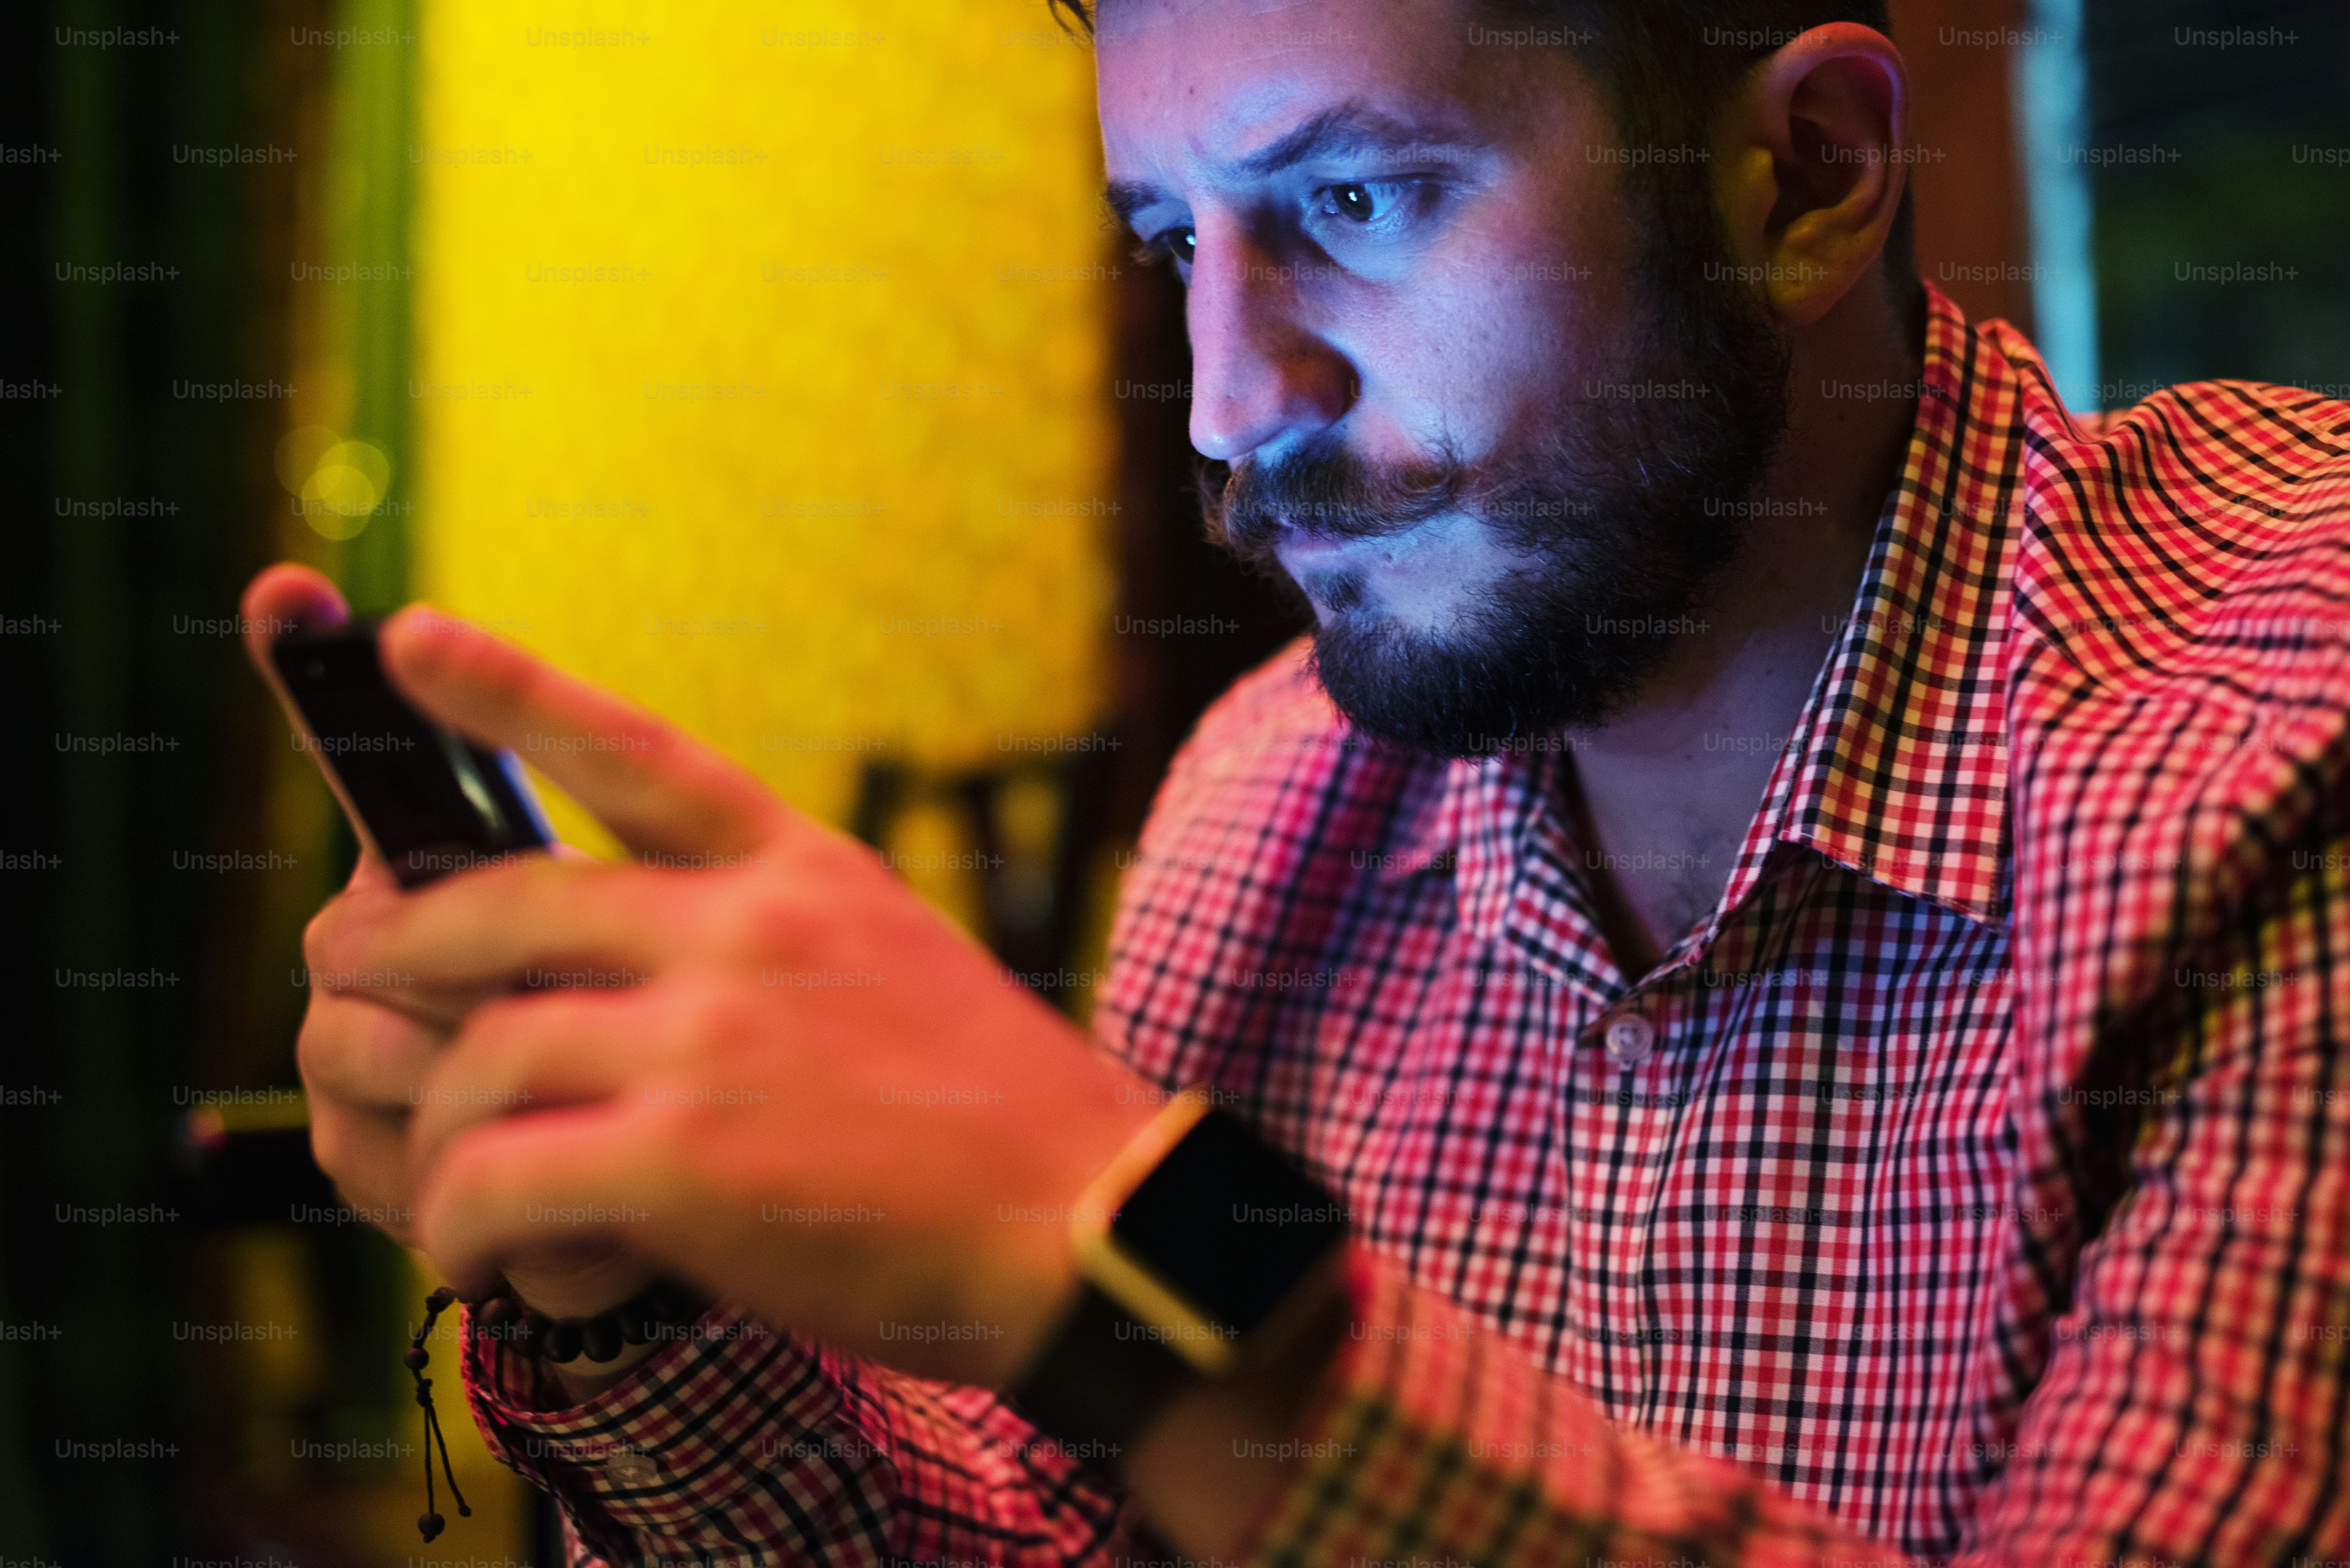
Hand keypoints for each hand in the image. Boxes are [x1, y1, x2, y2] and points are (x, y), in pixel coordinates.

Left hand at [246, 564, 1157, 1385]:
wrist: (1088, 1231)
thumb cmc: (997, 1125)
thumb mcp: (897, 972)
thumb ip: (771, 948)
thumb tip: (627, 977)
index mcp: (806, 875)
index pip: (635, 755)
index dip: (511, 691)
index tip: (411, 638)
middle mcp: (750, 932)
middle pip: (506, 904)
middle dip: (393, 939)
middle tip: (341, 968)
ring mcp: (714, 1040)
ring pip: (483, 1056)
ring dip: (438, 1132)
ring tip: (450, 1193)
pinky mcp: (685, 1161)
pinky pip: (495, 1177)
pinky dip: (459, 1224)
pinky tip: (479, 1259)